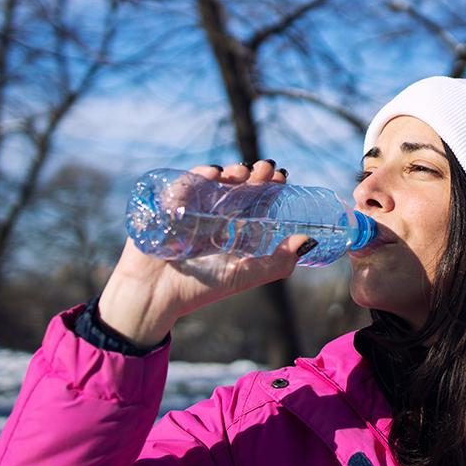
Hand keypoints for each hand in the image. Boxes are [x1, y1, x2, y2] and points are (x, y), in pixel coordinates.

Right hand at [98, 160, 308, 347]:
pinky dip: (197, 176)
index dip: (268, 187)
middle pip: (236, 187)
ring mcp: (190, 208)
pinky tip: (212, 173)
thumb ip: (277, 262)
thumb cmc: (199, 288)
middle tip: (266, 168)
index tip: (281, 177)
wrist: (156, 298)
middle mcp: (213, 215)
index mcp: (232, 229)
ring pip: (213, 182)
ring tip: (242, 171)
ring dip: (229, 173)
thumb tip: (309, 242)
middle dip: (252, 175)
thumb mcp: (244, 275)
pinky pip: (183, 185)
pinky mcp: (167, 206)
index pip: (254, 201)